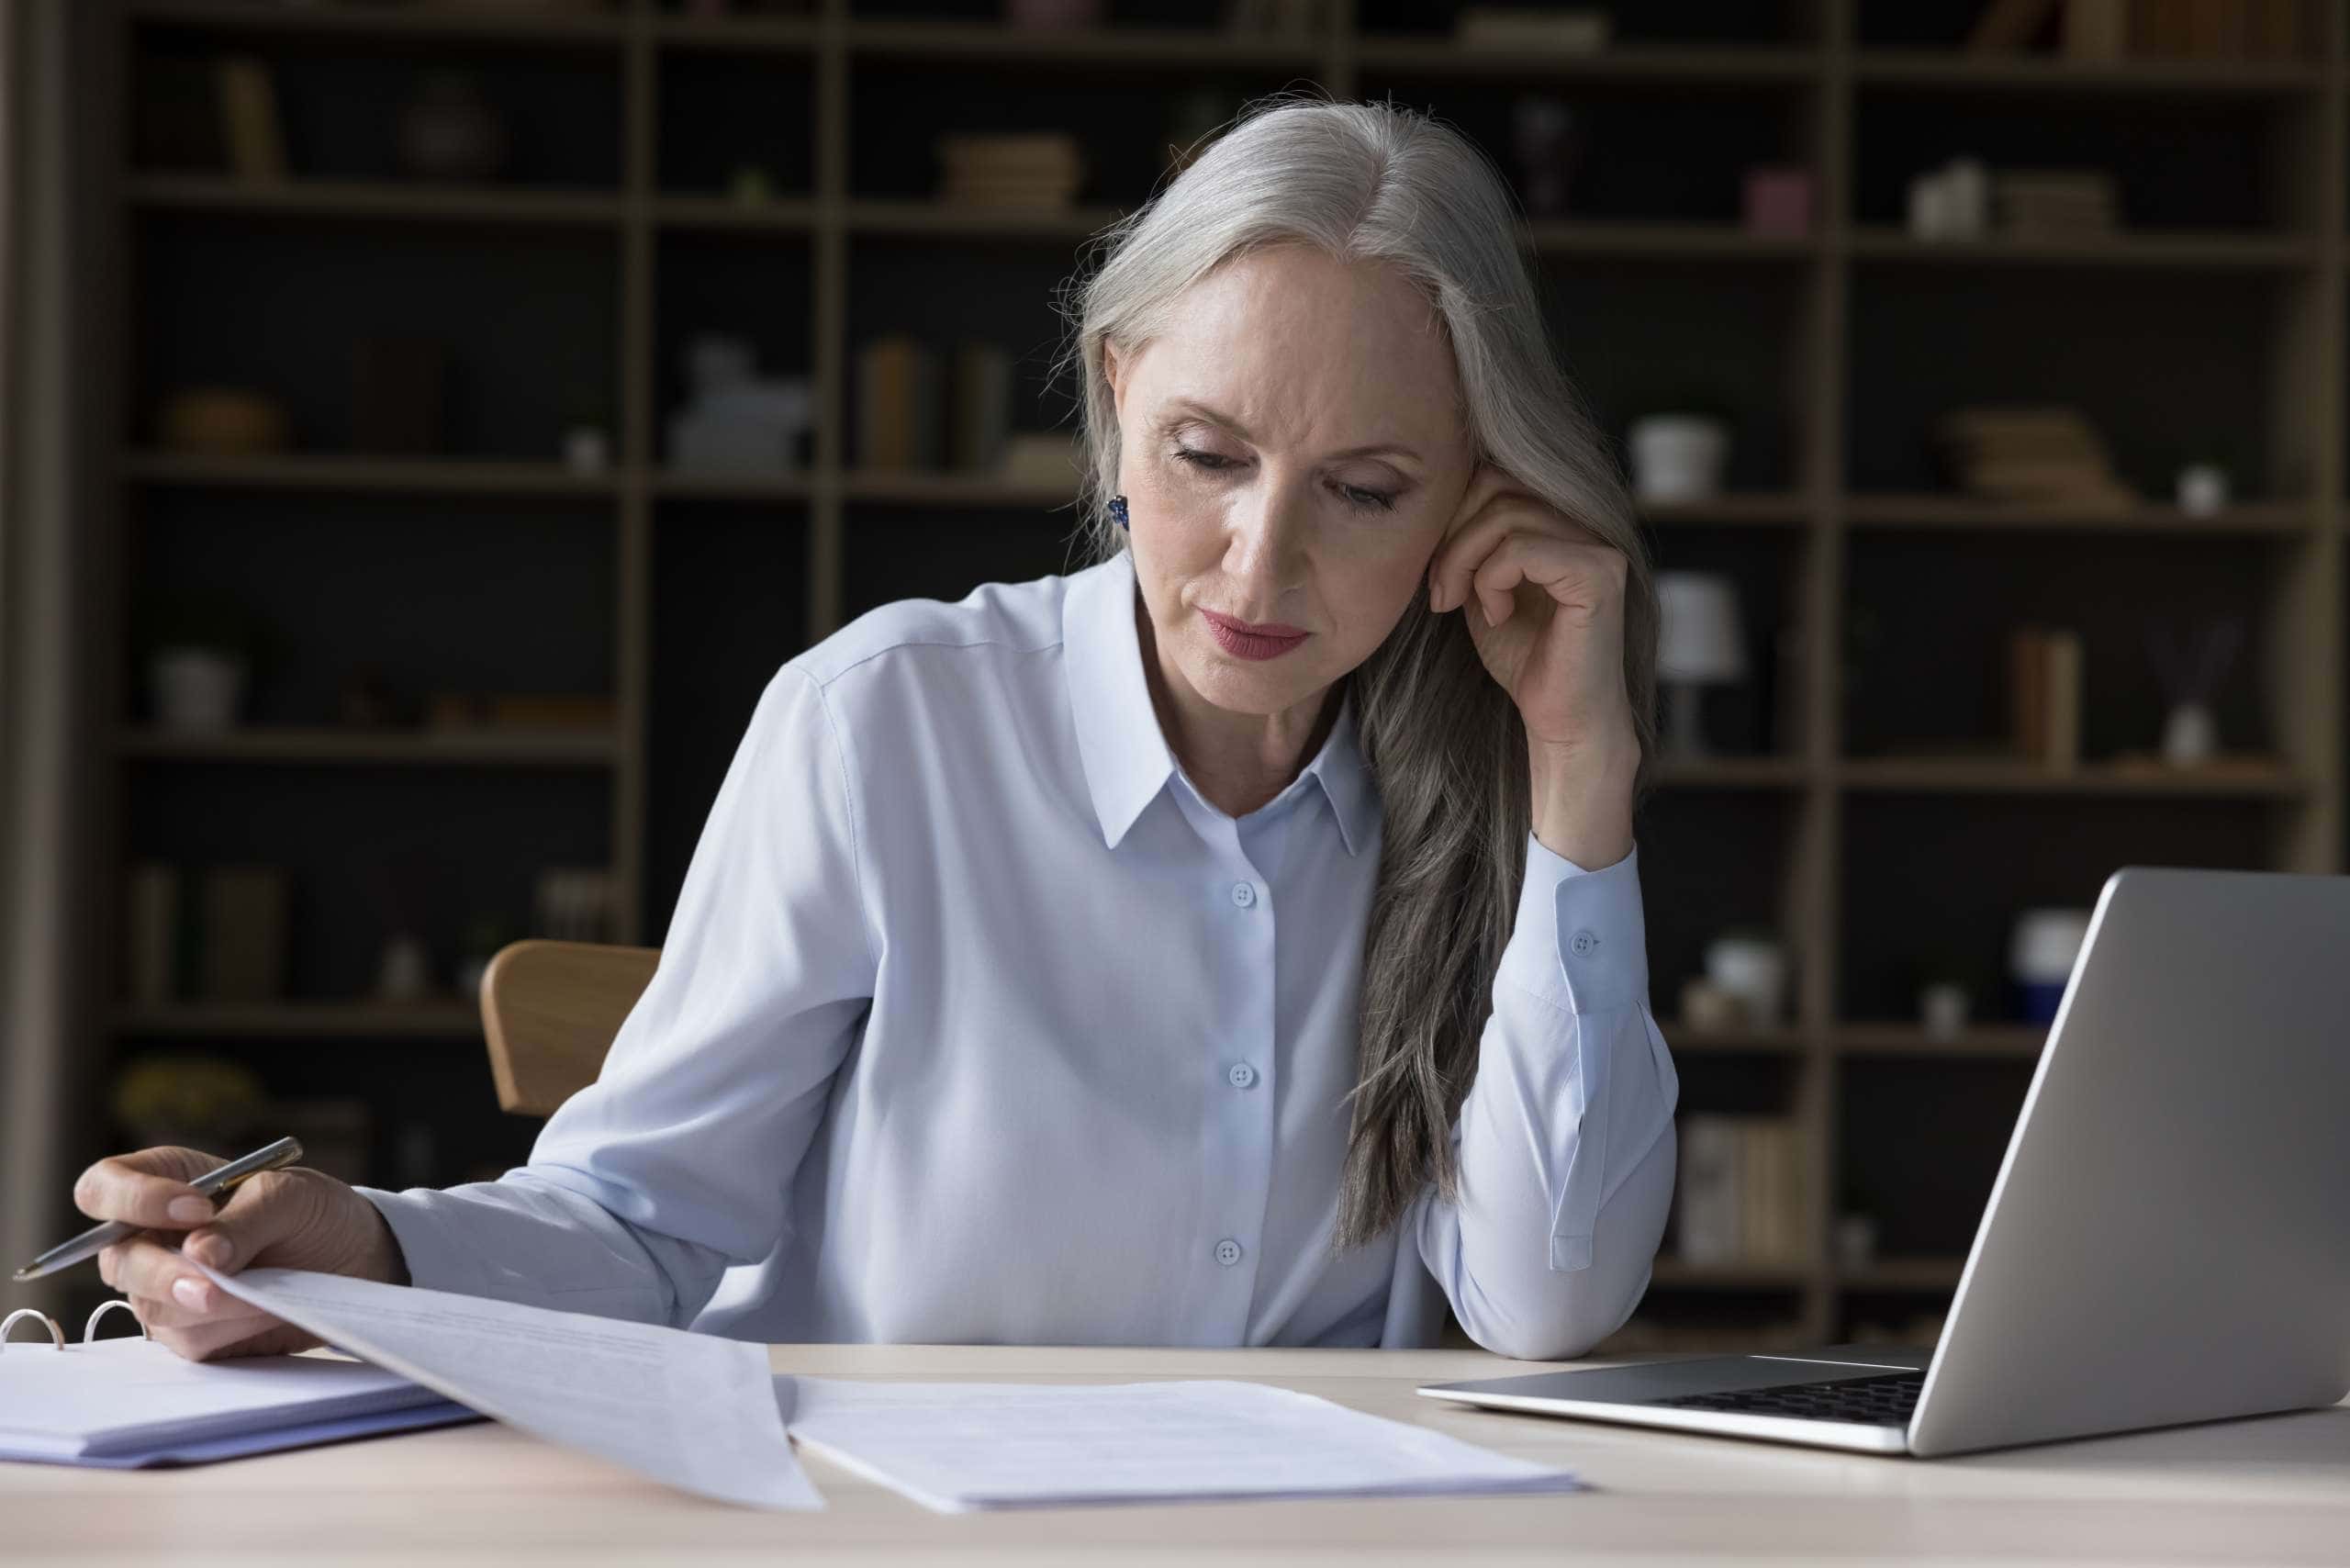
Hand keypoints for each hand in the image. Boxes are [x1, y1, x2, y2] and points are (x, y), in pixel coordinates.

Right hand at [74, 1145, 408, 1361]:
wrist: (357, 1258)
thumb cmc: (313, 1213)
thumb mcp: (292, 1196)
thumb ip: (246, 1217)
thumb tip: (198, 1255)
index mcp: (164, 1184)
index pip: (104, 1188)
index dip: (133, 1200)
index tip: (194, 1210)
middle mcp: (151, 1240)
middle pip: (119, 1262)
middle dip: (165, 1276)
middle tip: (213, 1288)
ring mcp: (164, 1290)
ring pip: (155, 1309)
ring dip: (213, 1307)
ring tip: (268, 1295)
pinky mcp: (193, 1333)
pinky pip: (194, 1340)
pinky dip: (234, 1328)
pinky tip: (271, 1311)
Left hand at [1426, 463, 1638, 764]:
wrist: (1561, 720)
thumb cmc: (1524, 659)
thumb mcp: (1482, 586)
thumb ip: (1470, 542)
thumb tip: (1433, 499)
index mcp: (1561, 521)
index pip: (1494, 477)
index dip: (1452, 517)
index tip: (1437, 576)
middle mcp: (1588, 524)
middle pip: (1496, 486)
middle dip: (1452, 539)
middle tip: (1440, 593)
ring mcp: (1599, 547)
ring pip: (1506, 515)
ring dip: (1464, 561)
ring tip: (1460, 605)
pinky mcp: (1599, 575)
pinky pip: (1523, 549)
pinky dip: (1492, 580)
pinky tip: (1496, 616)